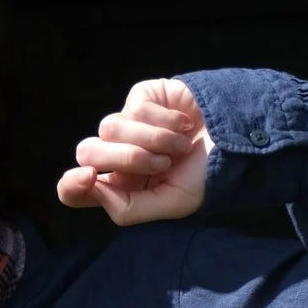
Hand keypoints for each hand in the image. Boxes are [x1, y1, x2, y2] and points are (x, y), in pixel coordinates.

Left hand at [57, 77, 209, 225]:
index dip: (70, 185)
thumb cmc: (205, 175)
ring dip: (152, 140)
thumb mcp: (172, 204)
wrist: (236, 141)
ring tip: (180, 146)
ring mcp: (126, 124)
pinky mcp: (139, 98)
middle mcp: (116, 155)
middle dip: (125, 158)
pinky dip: (164, 121)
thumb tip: (95, 188)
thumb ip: (128, 208)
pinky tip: (184, 124)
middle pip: (86, 152)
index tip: (88, 177)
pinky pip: (134, 108)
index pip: (72, 189)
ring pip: (108, 128)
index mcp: (119, 187)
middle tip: (161, 163)